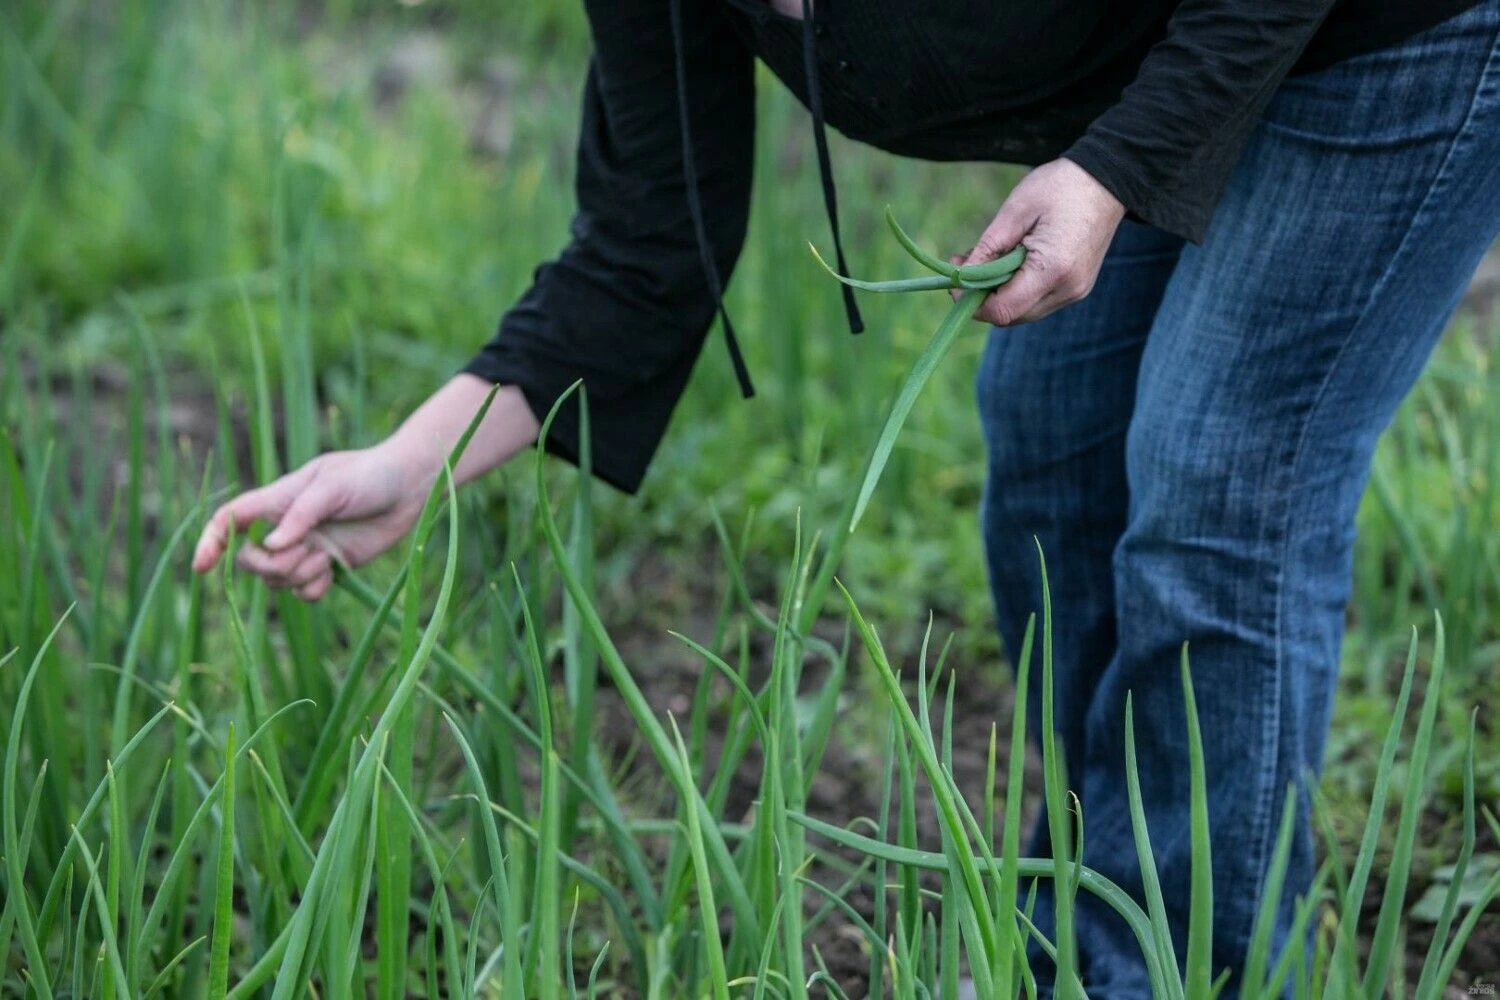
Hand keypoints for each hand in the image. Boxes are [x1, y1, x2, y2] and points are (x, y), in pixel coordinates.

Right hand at [191, 378, 539, 601]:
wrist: (410, 487)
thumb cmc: (369, 475)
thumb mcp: (332, 486)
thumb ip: (300, 515)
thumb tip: (272, 547)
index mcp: (278, 501)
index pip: (230, 520)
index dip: (211, 542)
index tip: (202, 568)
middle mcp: (287, 528)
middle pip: (251, 562)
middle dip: (270, 566)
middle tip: (305, 552)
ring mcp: (308, 548)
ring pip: (278, 581)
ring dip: (299, 575)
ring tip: (326, 555)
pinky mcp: (330, 565)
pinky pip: (306, 593)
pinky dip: (314, 588)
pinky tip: (334, 570)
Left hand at [956, 158, 1124, 326]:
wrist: (1108, 180)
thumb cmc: (1060, 187)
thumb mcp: (1015, 211)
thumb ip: (987, 248)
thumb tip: (961, 277)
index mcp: (1053, 269)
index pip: (1003, 310)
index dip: (972, 302)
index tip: (954, 280)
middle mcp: (1068, 289)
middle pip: (1011, 316)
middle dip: (981, 296)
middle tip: (964, 262)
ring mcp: (1075, 292)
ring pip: (1022, 311)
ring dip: (997, 292)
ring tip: (985, 257)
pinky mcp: (1077, 288)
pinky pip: (1036, 301)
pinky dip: (1016, 288)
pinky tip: (1008, 262)